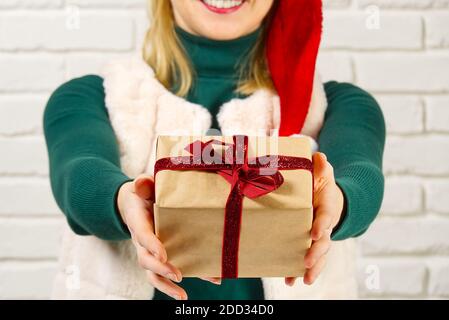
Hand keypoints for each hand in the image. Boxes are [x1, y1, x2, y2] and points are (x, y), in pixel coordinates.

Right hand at [117, 175, 186, 299]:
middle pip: (146, 260)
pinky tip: (208, 281)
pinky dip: (182, 281)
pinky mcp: (161, 257)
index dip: (151, 245)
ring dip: (168, 285)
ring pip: (154, 274)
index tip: (163, 253)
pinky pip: (168, 273)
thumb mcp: (143, 186)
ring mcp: (150, 252)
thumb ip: (144, 183)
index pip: (142, 235)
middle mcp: (141, 241)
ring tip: (183, 295)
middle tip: (177, 274)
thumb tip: (141, 181)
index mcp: (138, 222)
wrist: (136, 203)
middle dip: (161, 269)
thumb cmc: (143, 194)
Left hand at [285, 152, 344, 286]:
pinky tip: (289, 281)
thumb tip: (319, 155)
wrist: (327, 198)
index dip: (322, 225)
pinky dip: (298, 271)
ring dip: (312, 268)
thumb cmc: (321, 185)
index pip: (326, 216)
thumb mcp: (323, 173)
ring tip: (303, 280)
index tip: (316, 233)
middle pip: (324, 242)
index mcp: (326, 207)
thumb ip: (321, 167)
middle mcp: (324, 225)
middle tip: (307, 262)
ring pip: (319, 256)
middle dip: (317, 253)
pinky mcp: (309, 244)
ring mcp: (318, 237)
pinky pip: (306, 259)